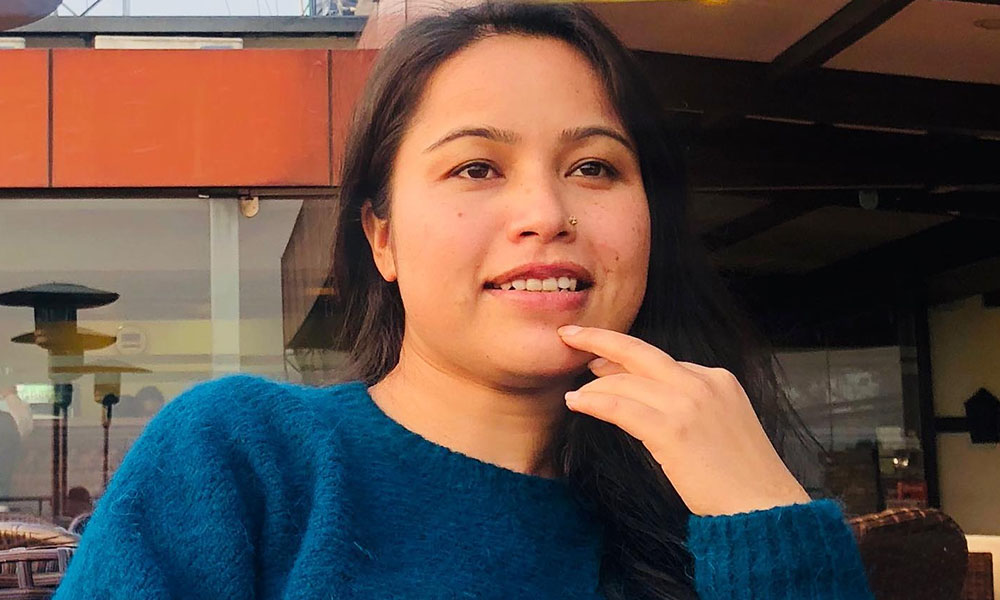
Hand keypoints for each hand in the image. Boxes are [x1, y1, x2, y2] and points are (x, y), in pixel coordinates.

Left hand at [558, 325, 810, 516]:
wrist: (763, 506)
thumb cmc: (740, 477)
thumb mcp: (722, 423)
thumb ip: (691, 404)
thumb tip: (646, 399)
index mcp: (717, 378)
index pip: (661, 361)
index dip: (624, 358)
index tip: (600, 356)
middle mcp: (702, 382)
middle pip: (638, 352)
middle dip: (599, 340)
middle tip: (571, 336)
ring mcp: (688, 404)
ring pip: (625, 382)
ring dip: (593, 386)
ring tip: (574, 394)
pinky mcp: (672, 430)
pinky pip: (620, 408)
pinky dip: (593, 402)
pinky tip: (575, 402)